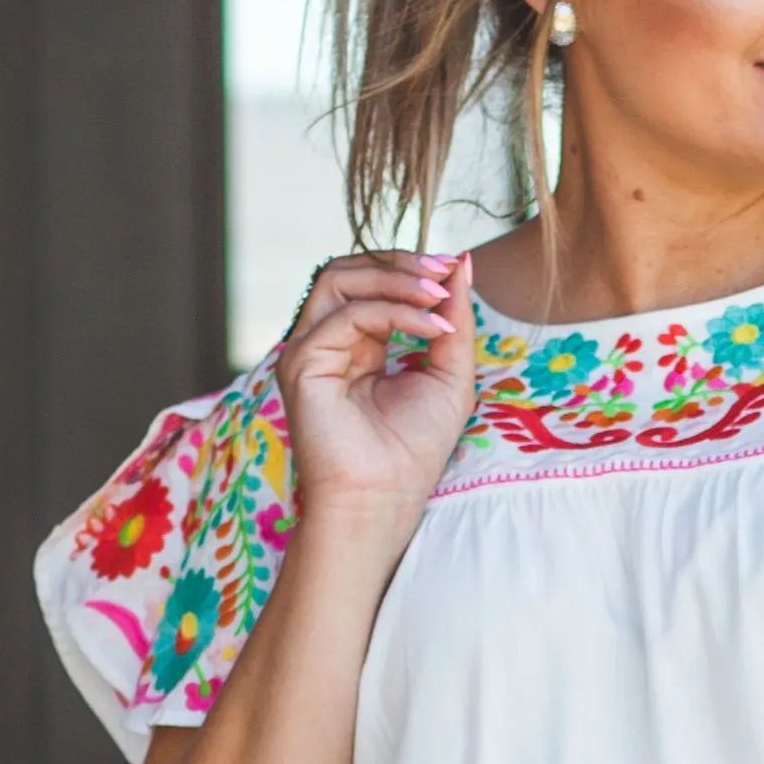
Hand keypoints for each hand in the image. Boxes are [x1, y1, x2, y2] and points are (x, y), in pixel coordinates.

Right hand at [273, 249, 475, 530]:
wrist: (383, 500)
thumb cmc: (413, 450)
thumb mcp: (449, 374)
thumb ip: (453, 319)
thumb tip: (461, 262)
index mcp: (354, 345)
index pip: (368, 282)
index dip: (408, 267)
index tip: (451, 267)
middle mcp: (325, 343)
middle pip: (348, 270)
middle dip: (400, 263)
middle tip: (443, 271)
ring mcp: (308, 351)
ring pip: (338, 279)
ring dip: (394, 279)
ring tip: (437, 294)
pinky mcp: (302, 365)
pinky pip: (346, 316)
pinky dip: (394, 313)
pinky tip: (431, 329)